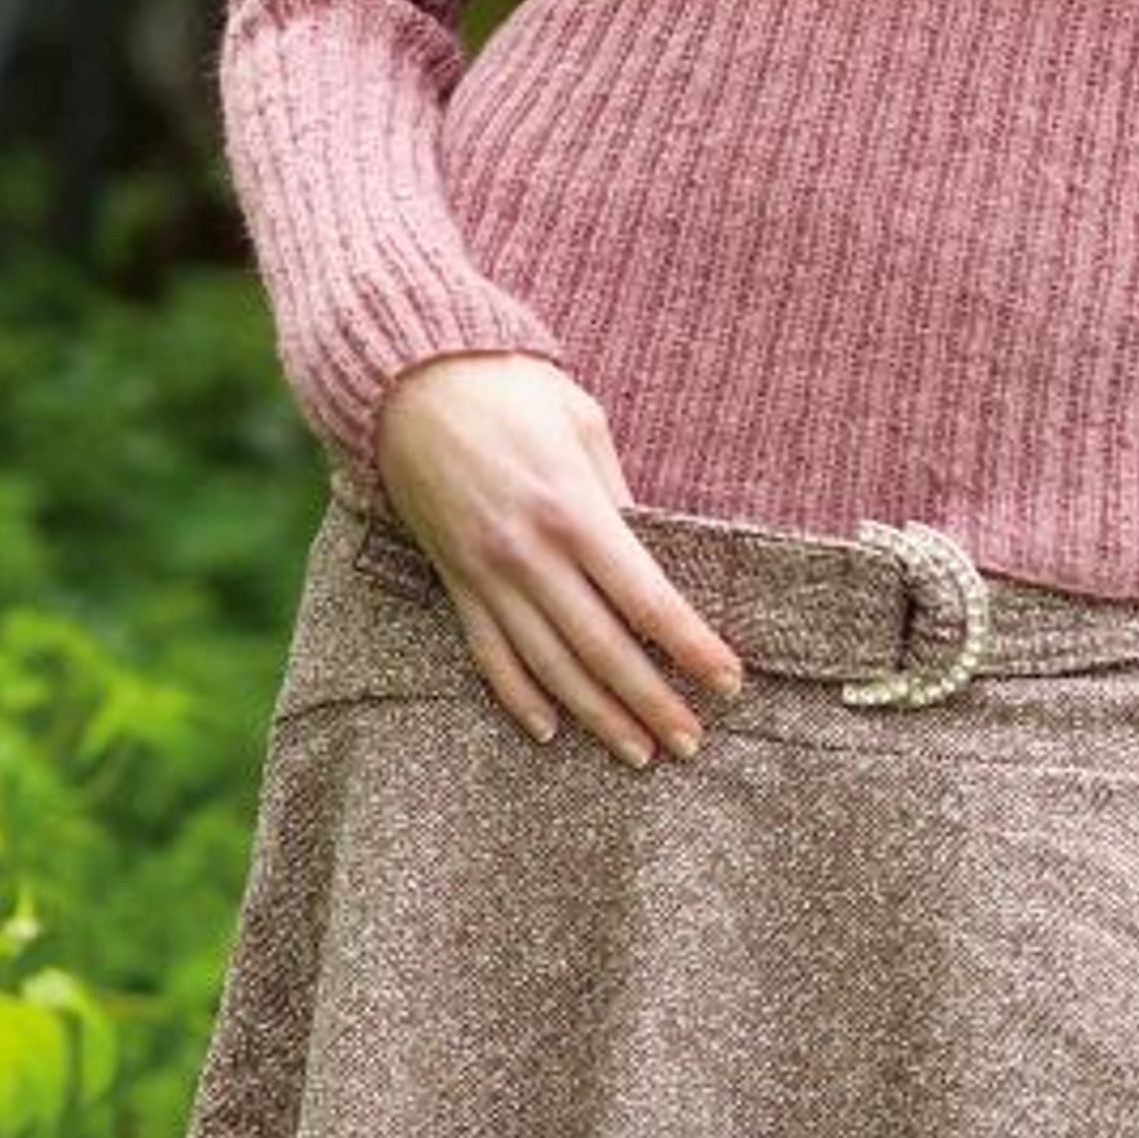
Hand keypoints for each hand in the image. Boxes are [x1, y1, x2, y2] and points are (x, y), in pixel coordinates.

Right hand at [372, 351, 747, 770]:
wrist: (410, 385)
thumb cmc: (510, 390)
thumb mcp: (582, 422)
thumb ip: (617, 493)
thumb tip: (647, 550)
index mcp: (574, 511)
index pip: (646, 599)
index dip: (691, 646)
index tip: (728, 681)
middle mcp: (530, 555)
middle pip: (604, 649)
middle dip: (652, 701)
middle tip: (692, 742)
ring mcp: (487, 576)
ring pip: (550, 667)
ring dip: (597, 716)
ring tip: (637, 752)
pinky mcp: (455, 583)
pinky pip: (489, 655)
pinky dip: (519, 698)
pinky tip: (549, 729)